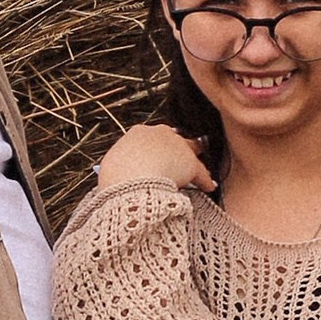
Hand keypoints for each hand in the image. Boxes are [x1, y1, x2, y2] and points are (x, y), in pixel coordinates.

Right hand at [97, 122, 214, 191]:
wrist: (133, 184)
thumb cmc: (118, 177)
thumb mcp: (112, 167)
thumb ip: (122, 166)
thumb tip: (121, 173)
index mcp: (137, 133)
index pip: (150, 137)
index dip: (153, 148)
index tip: (154, 155)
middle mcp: (159, 133)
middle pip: (172, 139)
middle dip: (175, 148)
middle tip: (175, 159)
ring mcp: (177, 147)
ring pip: (190, 150)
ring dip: (193, 160)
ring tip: (198, 171)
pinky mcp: (192, 164)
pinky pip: (201, 174)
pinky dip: (204, 180)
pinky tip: (208, 187)